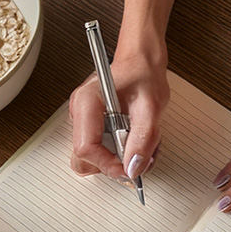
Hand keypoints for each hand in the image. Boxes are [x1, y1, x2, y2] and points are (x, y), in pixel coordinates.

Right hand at [69, 48, 168, 180]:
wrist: (142, 63)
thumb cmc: (143, 75)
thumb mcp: (150, 107)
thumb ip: (142, 140)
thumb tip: (133, 167)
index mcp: (87, 102)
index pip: (86, 147)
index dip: (108, 164)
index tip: (128, 168)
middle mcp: (80, 112)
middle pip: (83, 158)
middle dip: (112, 164)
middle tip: (136, 156)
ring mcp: (84, 120)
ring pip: (92, 158)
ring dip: (118, 159)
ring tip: (140, 143)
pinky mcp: (93, 126)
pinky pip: (100, 150)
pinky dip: (120, 152)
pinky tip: (135, 139)